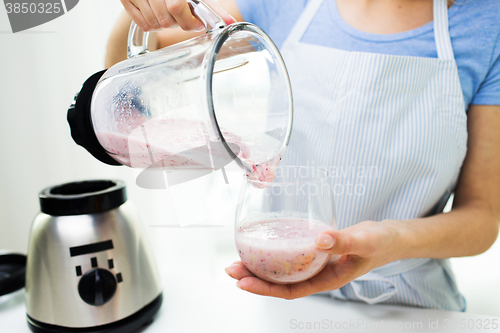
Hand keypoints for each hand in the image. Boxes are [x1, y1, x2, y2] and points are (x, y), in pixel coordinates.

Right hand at [120, 0, 235, 31]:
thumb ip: (212, 8)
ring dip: (167, 25)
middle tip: (182, 16)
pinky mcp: (126, 0)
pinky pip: (143, 25)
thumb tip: (230, 23)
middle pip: (166, 20)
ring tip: (170, 13)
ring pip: (155, 25)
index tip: (196, 24)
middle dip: (178, 23)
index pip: (176, 7)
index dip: (188, 20)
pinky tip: (159, 15)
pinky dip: (154, 25)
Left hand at [225, 220, 405, 298]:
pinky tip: (265, 244)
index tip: (243, 283)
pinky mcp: (316, 250)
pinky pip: (292, 254)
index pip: (290, 290)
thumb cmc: (381, 243)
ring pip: (283, 269)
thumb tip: (319, 240)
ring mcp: (316, 263)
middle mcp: (318, 274)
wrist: (391, 237)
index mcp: (327, 279)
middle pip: (280, 281)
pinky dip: (276, 251)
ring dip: (261, 265)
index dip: (265, 289)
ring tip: (240, 258)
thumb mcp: (365, 241)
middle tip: (231, 268)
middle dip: (254, 277)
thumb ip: (344, 242)